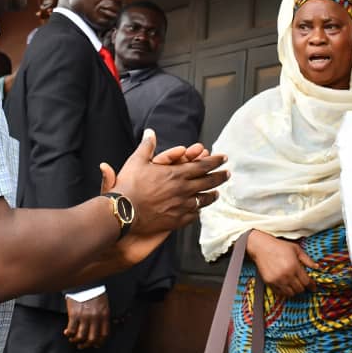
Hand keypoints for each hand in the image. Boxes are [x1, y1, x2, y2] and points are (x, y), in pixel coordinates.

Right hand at [63, 293, 109, 348]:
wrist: (84, 282)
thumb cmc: (95, 292)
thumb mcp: (104, 303)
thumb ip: (104, 315)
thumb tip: (103, 328)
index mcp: (105, 314)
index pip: (104, 334)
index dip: (100, 342)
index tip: (95, 344)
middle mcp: (95, 317)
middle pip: (92, 338)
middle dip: (87, 345)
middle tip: (82, 345)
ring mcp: (85, 316)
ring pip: (81, 337)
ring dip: (76, 341)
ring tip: (73, 340)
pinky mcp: (74, 314)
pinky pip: (71, 330)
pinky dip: (69, 334)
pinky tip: (67, 333)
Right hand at [107, 130, 227, 235]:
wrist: (123, 213)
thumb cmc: (128, 186)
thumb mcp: (137, 161)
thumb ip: (147, 146)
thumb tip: (150, 132)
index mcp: (176, 174)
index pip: (202, 165)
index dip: (215, 161)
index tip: (224, 158)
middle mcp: (183, 189)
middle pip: (208, 182)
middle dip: (220, 177)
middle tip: (228, 174)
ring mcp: (181, 206)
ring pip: (203, 200)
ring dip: (212, 195)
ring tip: (217, 193)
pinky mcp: (176, 220)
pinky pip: (193, 214)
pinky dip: (197, 210)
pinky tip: (199, 210)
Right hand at [246, 230, 317, 297]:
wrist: (261, 247)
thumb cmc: (279, 246)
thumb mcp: (296, 249)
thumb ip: (307, 259)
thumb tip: (317, 267)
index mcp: (294, 266)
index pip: (306, 282)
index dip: (312, 286)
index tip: (313, 287)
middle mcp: (286, 275)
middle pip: (299, 289)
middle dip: (303, 287)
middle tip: (303, 284)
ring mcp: (277, 280)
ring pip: (290, 293)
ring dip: (294, 291)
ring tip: (295, 285)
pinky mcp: (269, 283)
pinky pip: (280, 293)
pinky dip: (285, 292)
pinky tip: (286, 286)